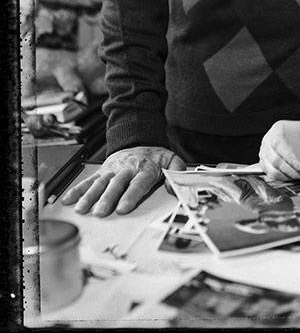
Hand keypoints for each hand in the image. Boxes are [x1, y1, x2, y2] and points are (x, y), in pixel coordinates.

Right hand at [61, 146, 185, 216]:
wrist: (139, 138)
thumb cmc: (155, 156)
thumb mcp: (172, 160)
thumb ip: (177, 172)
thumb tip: (175, 188)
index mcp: (145, 169)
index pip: (138, 184)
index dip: (130, 196)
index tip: (123, 208)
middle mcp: (127, 169)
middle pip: (116, 185)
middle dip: (107, 199)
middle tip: (100, 212)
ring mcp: (113, 170)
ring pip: (100, 183)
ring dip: (90, 196)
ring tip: (82, 209)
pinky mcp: (103, 170)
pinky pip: (90, 179)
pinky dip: (78, 189)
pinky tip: (69, 199)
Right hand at [259, 121, 299, 181]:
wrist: (290, 133)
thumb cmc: (299, 133)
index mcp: (278, 129)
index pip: (279, 143)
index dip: (289, 157)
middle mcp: (268, 140)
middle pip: (276, 159)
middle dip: (293, 170)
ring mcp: (264, 152)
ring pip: (273, 170)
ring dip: (290, 176)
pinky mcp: (263, 163)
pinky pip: (271, 174)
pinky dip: (284, 178)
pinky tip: (295, 177)